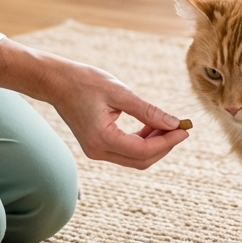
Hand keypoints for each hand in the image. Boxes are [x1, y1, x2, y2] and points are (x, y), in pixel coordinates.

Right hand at [0, 39, 188, 170]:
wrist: (56, 82)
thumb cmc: (85, 82)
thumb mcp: (120, 92)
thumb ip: (148, 111)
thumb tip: (173, 122)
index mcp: (103, 139)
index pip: (144, 151)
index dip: (168, 142)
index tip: (185, 129)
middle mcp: (98, 151)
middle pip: (141, 160)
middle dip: (164, 146)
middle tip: (180, 127)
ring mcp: (96, 151)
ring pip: (135, 158)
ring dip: (154, 144)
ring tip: (166, 123)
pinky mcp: (96, 146)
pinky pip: (126, 151)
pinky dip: (142, 142)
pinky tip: (150, 125)